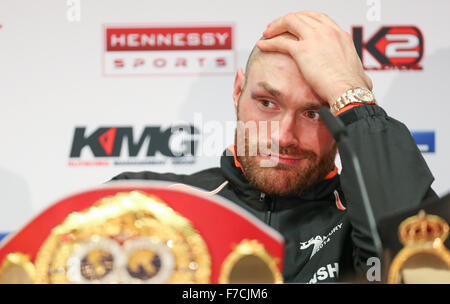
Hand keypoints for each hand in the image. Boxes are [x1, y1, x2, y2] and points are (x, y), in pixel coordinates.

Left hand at [257, 11, 372, 104]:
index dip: (304, 20)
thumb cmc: (355, 89)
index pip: (319, 19)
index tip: (295, 26)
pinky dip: (269, 42)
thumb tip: (365, 82)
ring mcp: (315, 38)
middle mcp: (328, 32)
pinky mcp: (303, 50)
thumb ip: (357, 73)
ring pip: (290, 22)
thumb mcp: (359, 74)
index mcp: (341, 35)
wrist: (349, 92)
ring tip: (267, 33)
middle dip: (287, 20)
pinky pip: (281, 41)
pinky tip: (262, 45)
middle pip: (302, 16)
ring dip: (276, 26)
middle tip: (277, 27)